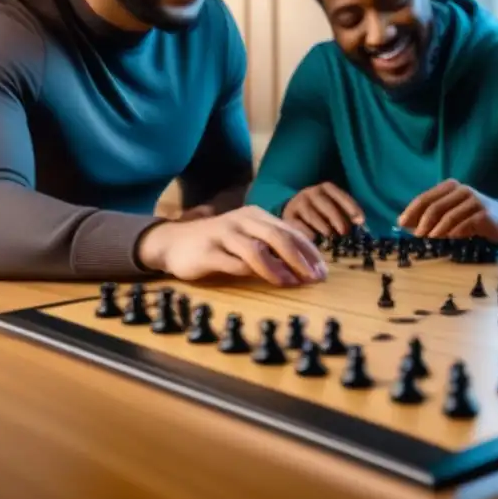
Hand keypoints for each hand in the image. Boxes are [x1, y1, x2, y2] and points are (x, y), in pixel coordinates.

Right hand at [137, 205, 326, 286]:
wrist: (174, 242)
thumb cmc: (219, 243)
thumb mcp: (249, 238)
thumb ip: (273, 246)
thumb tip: (306, 265)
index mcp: (257, 216)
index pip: (290, 231)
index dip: (309, 251)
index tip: (323, 271)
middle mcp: (243, 221)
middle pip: (278, 237)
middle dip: (300, 258)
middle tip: (314, 278)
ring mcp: (224, 235)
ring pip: (257, 249)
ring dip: (278, 267)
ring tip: (293, 282)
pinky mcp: (208, 252)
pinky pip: (233, 263)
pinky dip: (252, 272)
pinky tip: (264, 282)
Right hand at [282, 182, 365, 239]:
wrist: (293, 211)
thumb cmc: (320, 211)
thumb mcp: (333, 208)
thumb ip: (346, 214)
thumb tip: (360, 223)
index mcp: (325, 188)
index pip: (339, 195)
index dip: (351, 207)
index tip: (360, 220)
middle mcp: (311, 192)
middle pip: (325, 204)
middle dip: (336, 218)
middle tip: (344, 232)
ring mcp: (298, 203)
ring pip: (311, 214)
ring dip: (322, 225)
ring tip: (330, 235)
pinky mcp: (287, 216)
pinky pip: (297, 223)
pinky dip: (306, 231)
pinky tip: (313, 238)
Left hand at [398, 179, 497, 242]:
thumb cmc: (471, 215)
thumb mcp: (450, 212)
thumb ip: (431, 215)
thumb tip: (405, 224)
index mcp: (450, 187)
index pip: (426, 197)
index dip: (411, 211)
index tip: (401, 223)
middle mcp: (462, 191)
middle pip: (436, 206)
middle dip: (423, 222)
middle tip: (416, 235)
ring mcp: (474, 201)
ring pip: (449, 216)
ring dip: (437, 229)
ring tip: (430, 239)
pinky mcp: (483, 214)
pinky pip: (465, 224)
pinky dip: (454, 233)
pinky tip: (449, 239)